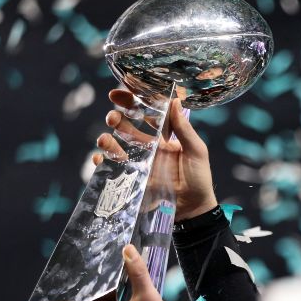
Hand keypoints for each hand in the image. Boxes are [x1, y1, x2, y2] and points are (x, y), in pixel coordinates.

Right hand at [94, 89, 218, 220]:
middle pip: (126, 127)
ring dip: (107, 140)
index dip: (133, 101)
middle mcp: (149, 147)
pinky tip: (100, 159)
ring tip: (105, 140)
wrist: (194, 209)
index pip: (146, 114)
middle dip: (116, 119)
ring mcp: (139, 162)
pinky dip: (103, 162)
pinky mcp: (132, 179)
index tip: (120, 91)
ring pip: (116, 146)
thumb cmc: (199, 178)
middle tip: (113, 117)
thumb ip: (184, 129)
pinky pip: (112, 168)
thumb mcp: (196, 151)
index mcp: (164, 137)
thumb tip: (175, 100)